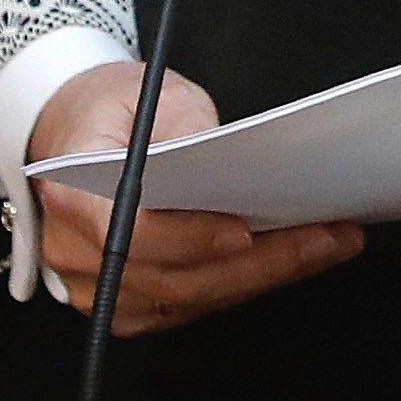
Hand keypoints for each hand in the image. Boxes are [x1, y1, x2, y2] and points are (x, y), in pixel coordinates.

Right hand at [27, 63, 362, 333]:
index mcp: (72, 196)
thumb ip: (184, 125)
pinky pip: (189, 306)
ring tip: (328, 245)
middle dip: (260, 262)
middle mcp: (76, 254)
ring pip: (188, 299)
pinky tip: (291, 261)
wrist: (76, 132)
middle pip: (173, 278)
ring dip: (264, 277)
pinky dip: (243, 286)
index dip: (189, 239)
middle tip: (327, 236)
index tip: (245, 230)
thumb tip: (227, 156)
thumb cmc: (113, 112)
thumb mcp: (153, 95)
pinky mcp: (126, 302)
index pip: (132, 233)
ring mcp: (99, 287)